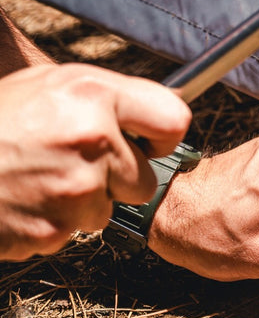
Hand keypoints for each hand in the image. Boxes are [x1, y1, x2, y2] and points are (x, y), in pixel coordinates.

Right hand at [0, 64, 190, 259]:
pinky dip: (54, 221)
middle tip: (73, 160)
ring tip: (40, 177)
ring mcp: (74, 190)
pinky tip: (25, 198)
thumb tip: (165, 117)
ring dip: (83, 201)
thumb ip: (111, 97)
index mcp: (94, 95)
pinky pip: (75, 232)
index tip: (147, 140)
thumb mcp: (52, 85)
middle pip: (145, 180)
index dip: (162, 135)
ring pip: (108, 210)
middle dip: (117, 176)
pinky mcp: (53, 230)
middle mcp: (91, 140)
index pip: (174, 120)